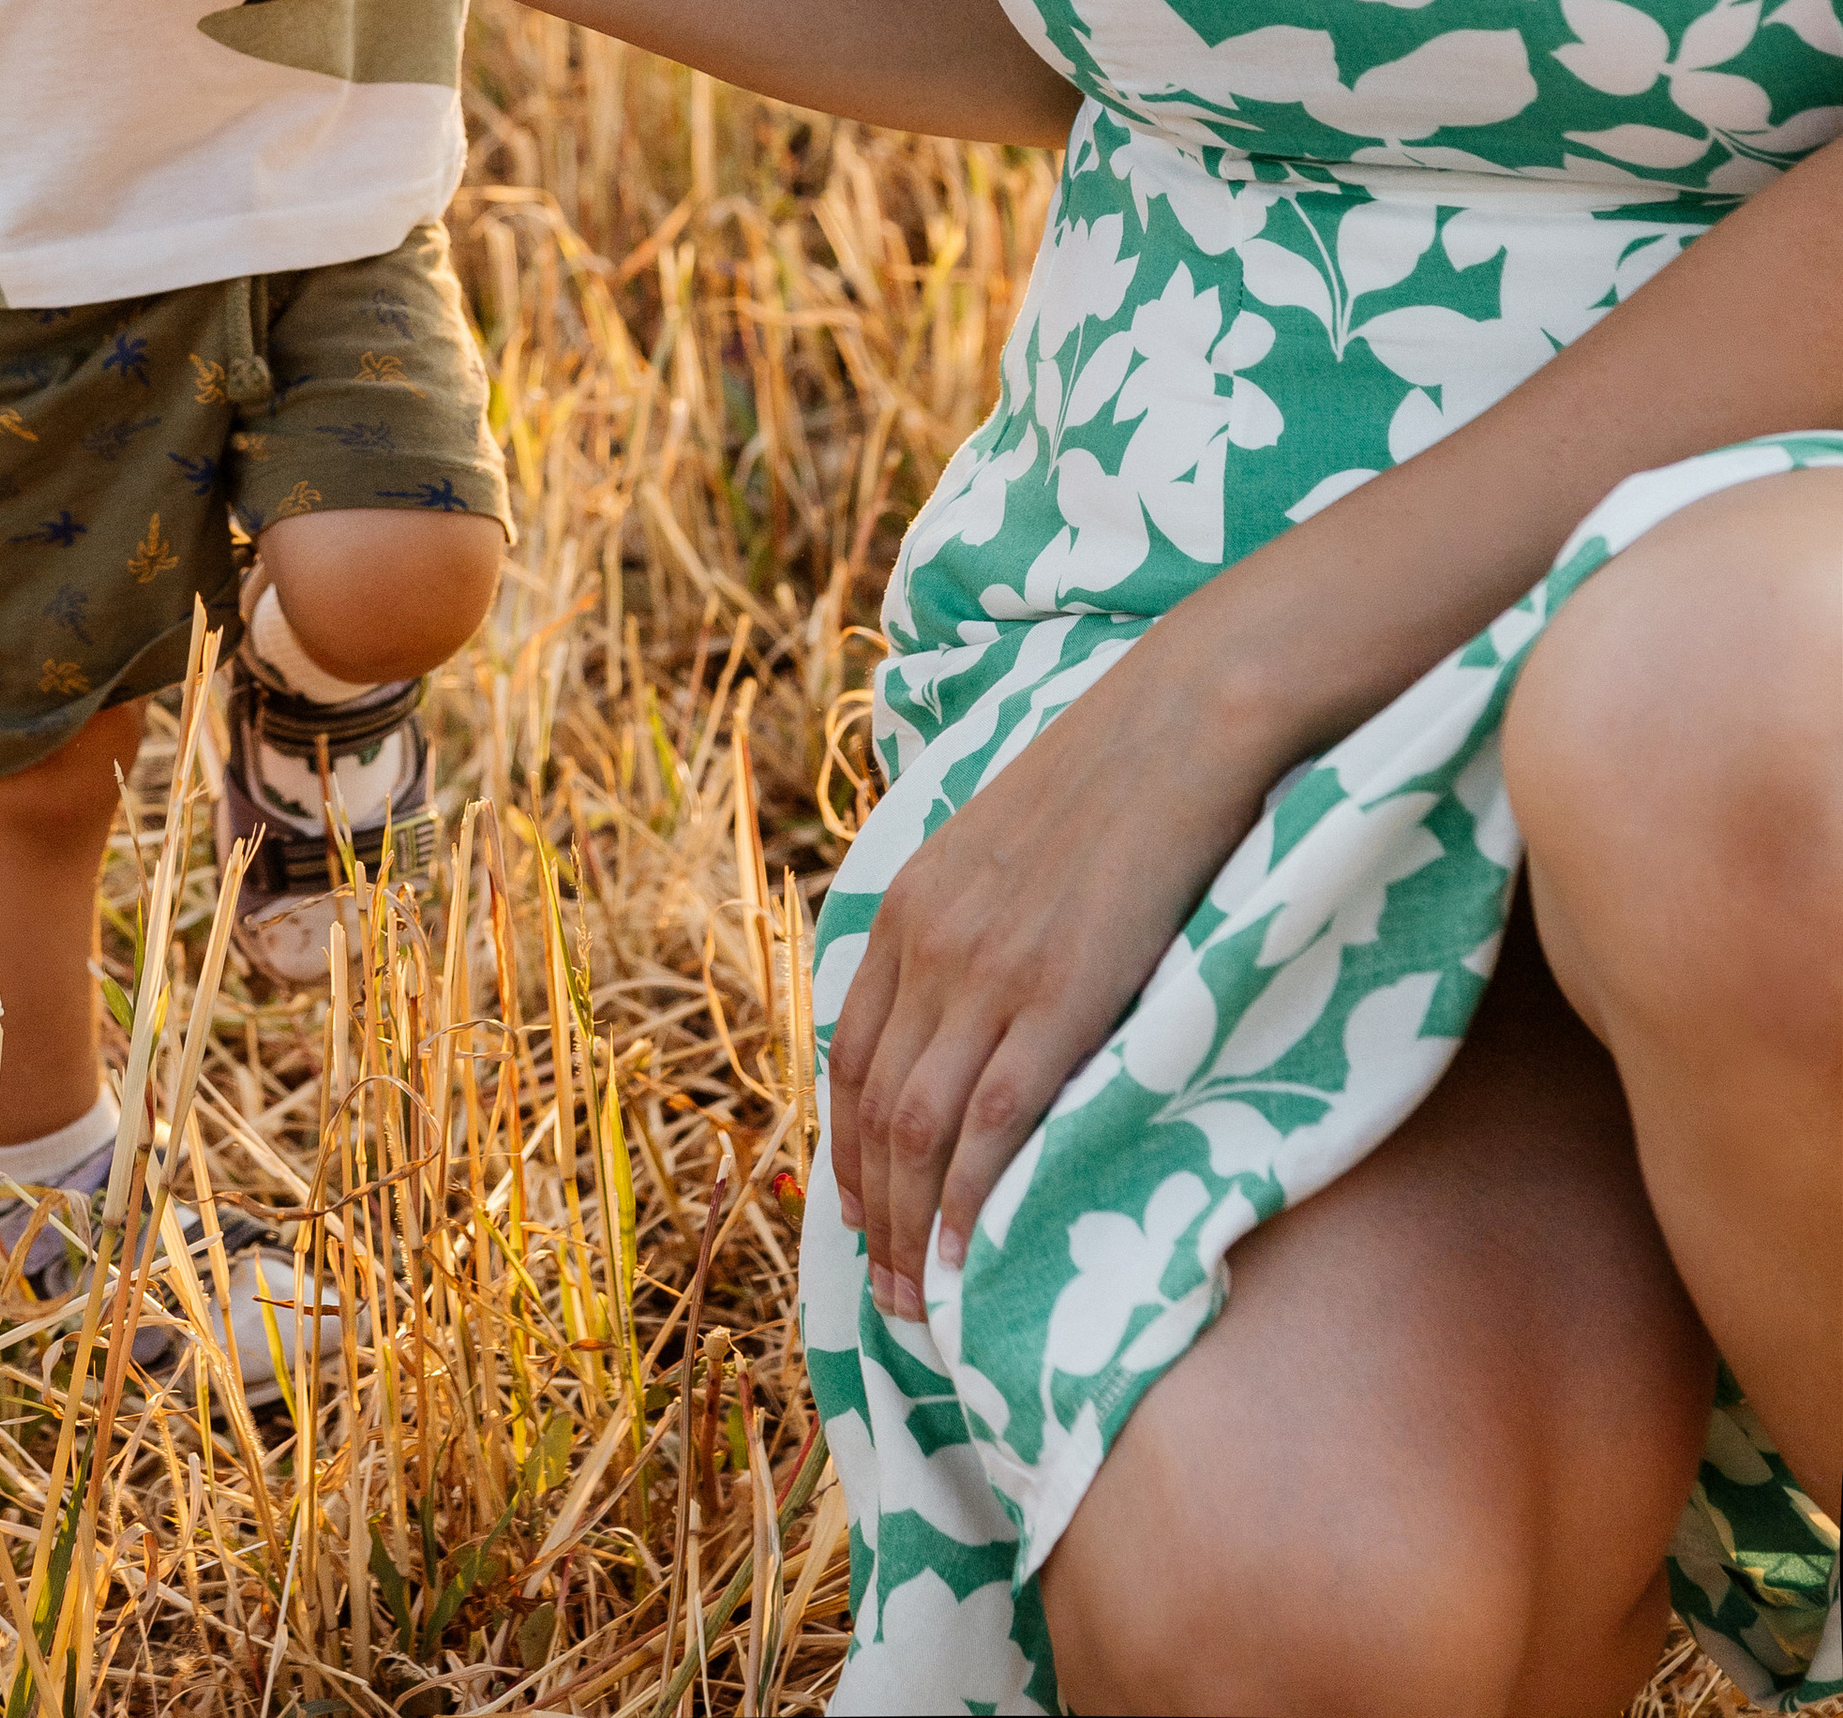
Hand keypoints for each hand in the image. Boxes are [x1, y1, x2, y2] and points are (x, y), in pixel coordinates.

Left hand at [829, 638, 1270, 1318]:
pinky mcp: (1058, 996)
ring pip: (917, 1131)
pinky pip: (992, 1123)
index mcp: (911, 904)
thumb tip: (981, 984)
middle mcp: (929, 942)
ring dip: (908, 1231)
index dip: (848, 1146)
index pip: (853, 1053)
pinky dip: (971, 1202)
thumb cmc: (1117, 776)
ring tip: (919, 1309)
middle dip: (870, 1213)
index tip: (862, 1213)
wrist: (1181, 721)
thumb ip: (975, 913)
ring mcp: (988, 971)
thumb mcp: (1006, 840)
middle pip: (873, 1108)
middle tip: (887, 1298)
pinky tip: (969, 1259)